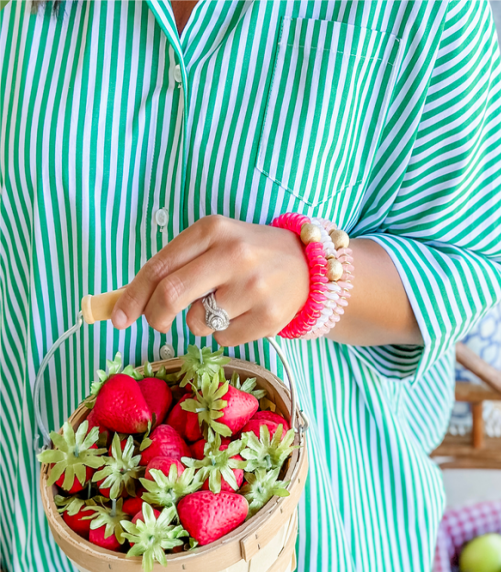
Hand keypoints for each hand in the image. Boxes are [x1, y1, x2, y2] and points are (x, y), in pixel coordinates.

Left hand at [111, 216, 309, 345]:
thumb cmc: (249, 254)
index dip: (133, 296)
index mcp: (212, 230)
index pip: (159, 266)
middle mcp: (233, 254)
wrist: (307, 264)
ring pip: (199, 322)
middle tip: (158, 324)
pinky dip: (225, 333)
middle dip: (155, 316)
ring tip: (225, 305)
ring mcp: (253, 286)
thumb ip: (177, 265)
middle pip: (171, 295)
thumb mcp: (215, 243)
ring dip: (200, 322)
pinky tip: (244, 314)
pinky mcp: (269, 316)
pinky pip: (224, 338)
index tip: (119, 318)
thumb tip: (129, 304)